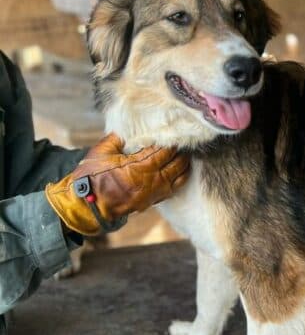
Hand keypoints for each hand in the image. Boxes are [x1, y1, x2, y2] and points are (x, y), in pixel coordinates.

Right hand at [45, 133, 189, 235]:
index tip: (175, 132)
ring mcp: (153, 193)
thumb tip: (129, 129)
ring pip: (179, 177)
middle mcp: (150, 181)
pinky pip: (173, 189)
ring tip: (186, 154)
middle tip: (184, 141)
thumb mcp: (101, 152)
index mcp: (139, 168)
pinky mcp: (152, 201)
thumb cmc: (92, 177)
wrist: (88, 205)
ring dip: (184, 165)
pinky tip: (181, 170)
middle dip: (181, 152)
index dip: (171, 142)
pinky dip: (180, 178)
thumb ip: (117, 138)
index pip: (163, 151)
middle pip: (176, 163)